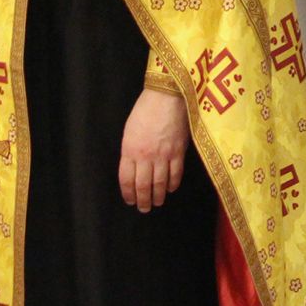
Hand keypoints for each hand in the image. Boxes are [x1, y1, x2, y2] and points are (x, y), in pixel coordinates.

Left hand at [119, 88, 187, 211]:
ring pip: (159, 183)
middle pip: (143, 185)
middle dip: (143, 200)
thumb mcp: (130, 129)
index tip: (130, 200)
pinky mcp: (179, 152)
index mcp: (130, 149)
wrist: (167, 96)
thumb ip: (131, 149)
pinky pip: (175, 174)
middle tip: (144, 209)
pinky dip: (172, 184)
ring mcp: (163, 155)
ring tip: (156, 203)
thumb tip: (134, 165)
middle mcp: (145, 156)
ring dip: (157, 196)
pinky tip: (170, 189)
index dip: (128, 193)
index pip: (126, 179)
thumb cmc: (145, 108)